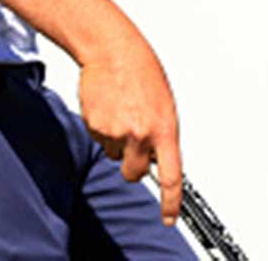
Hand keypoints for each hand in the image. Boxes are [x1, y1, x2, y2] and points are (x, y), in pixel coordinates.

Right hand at [77, 36, 183, 223]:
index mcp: (164, 129)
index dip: (170, 201)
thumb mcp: (164, 105)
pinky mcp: (95, 127)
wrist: (112, 51)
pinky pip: (100, 140)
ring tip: (123, 111)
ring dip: (118, 141)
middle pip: (134, 173)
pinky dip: (104, 128)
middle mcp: (140, 134)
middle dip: (133, 164)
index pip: (171, 176)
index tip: (169, 217)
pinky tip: (110, 107)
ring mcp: (116, 132)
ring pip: (115, 155)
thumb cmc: (142, 72)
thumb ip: (161, 135)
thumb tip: (158, 158)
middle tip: (134, 140)